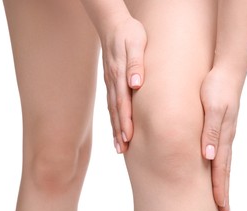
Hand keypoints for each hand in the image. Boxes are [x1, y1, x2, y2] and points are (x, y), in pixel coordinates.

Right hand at [99, 16, 146, 153]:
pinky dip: (113, 119)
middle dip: (119, 131)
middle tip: (122, 149)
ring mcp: (110, 84)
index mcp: (120, 75)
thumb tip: (135, 84)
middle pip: (116, 111)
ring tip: (119, 146)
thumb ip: (135, 64)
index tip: (128, 137)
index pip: (123, 103)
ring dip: (115, 129)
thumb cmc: (129, 33)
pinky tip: (116, 128)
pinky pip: (111, 104)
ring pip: (112, 111)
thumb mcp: (136, 43)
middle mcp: (113, 83)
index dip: (125, 121)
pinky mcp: (111, 83)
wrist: (113, 24)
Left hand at [200, 67, 244, 210]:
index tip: (220, 206)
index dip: (219, 188)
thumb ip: (210, 132)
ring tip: (218, 192)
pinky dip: (217, 164)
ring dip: (220, 179)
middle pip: (223, 169)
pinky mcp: (219, 126)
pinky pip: (218, 150)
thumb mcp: (212, 108)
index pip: (220, 168)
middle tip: (223, 208)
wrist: (226, 71)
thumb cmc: (217, 88)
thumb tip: (208, 156)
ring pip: (221, 161)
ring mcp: (222, 133)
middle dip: (222, 189)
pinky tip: (213, 166)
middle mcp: (223, 138)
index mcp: (222, 136)